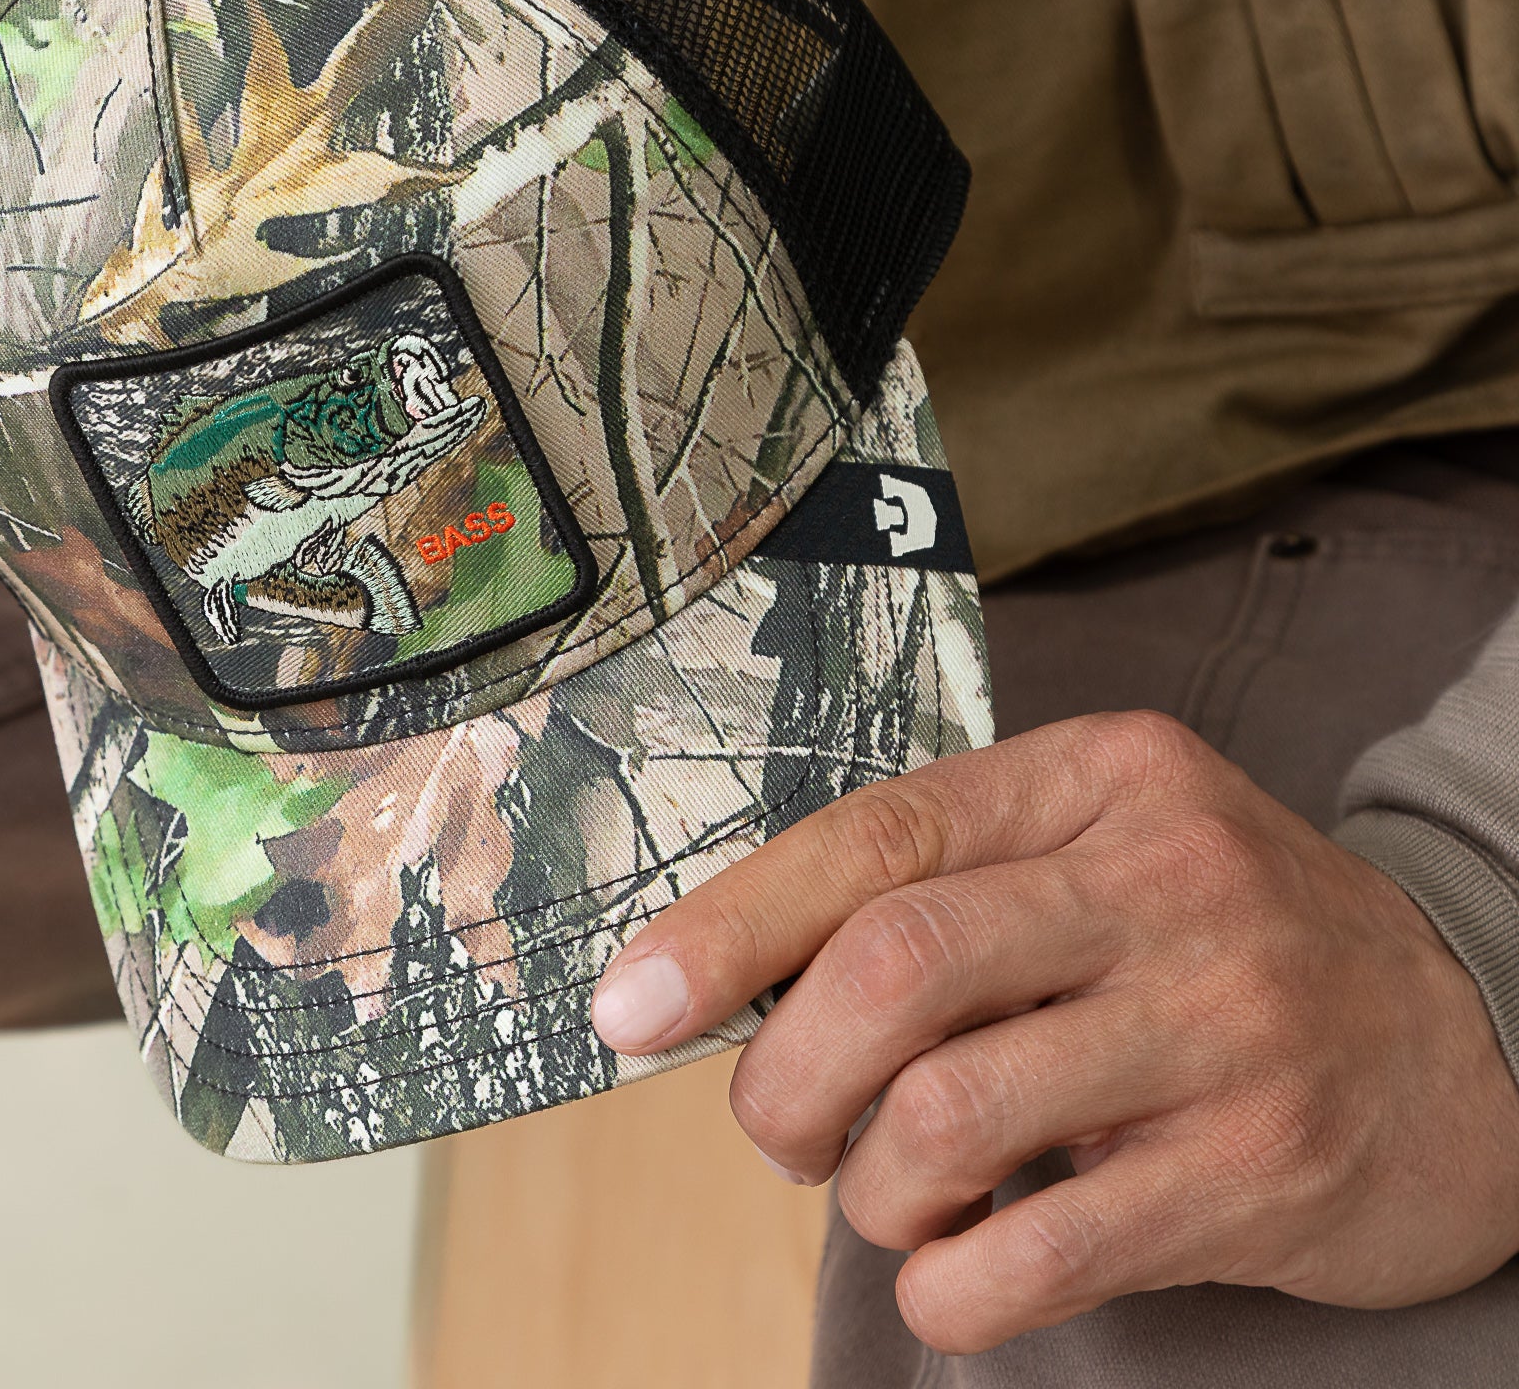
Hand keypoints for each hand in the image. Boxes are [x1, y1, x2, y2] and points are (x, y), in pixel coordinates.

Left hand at [590, 710, 1518, 1351]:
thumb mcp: (1101, 854)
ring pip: (948, 1112)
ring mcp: (1221, 1025)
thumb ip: (945, 890)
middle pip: (893, 966)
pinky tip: (953, 1271)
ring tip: (889, 1194)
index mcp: (1095, 778)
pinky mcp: (1262, 1171)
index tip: (629, 1001)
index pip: (874, 836)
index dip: (729, 924)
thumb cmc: (1223, 940)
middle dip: (783, 1071)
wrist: (1475, 1035)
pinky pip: (1046, 1250)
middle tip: (775, 1127)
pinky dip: (951, 1284)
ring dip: (868, 1187)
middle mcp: (1160, 881)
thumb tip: (734, 983)